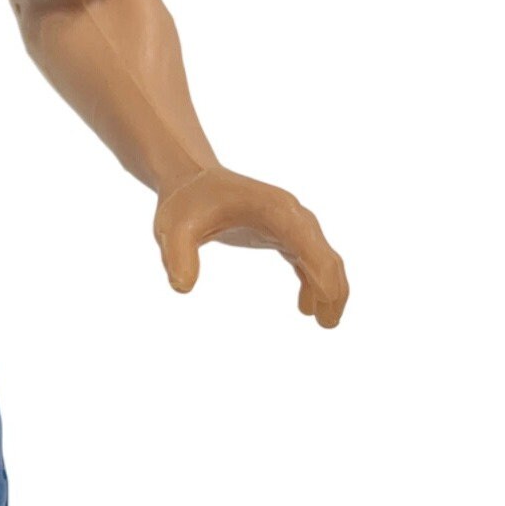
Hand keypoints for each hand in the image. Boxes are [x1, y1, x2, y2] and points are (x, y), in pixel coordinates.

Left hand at [154, 167, 347, 327]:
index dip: (319, 269)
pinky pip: (308, 261)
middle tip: (329, 324)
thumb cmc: (186, 203)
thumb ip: (178, 256)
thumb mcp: (172, 229)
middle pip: (323, 252)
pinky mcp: (283, 234)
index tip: (327, 300)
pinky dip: (313, 283)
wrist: (192, 181)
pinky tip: (306, 308)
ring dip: (329, 290)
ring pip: (322, 258)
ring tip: (325, 323)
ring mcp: (290, 224)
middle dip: (332, 288)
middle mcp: (290, 214)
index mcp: (273, 208)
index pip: (305, 240)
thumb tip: (182, 287)